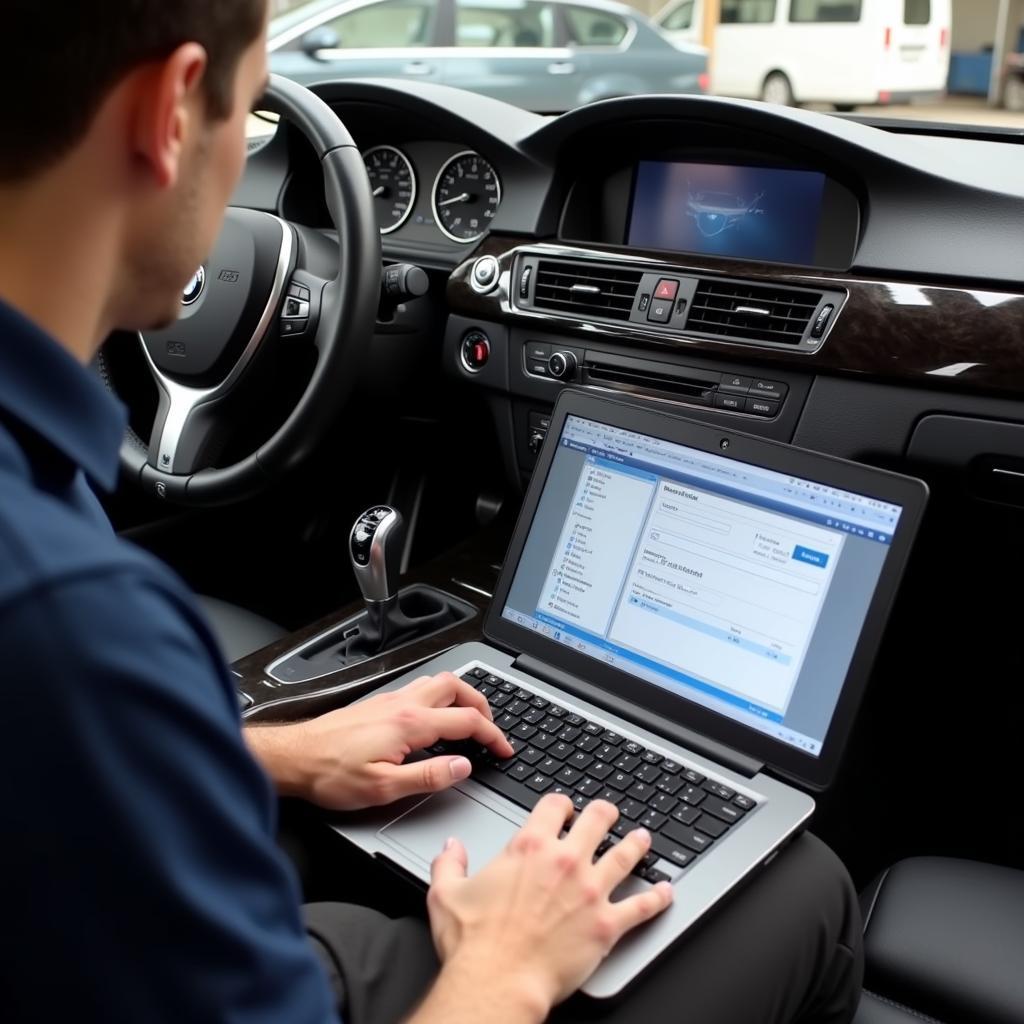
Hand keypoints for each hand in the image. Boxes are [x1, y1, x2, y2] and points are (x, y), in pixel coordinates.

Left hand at [244, 671, 513, 809]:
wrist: (294, 758)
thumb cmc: (331, 774)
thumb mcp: (384, 787)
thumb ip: (429, 776)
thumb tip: (462, 767)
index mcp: (410, 723)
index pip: (467, 721)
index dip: (493, 735)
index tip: (504, 749)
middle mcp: (402, 704)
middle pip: (457, 687)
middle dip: (483, 704)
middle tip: (492, 728)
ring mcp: (390, 700)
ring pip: (438, 682)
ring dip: (462, 696)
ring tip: (471, 719)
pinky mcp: (378, 704)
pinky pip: (420, 689)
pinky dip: (440, 698)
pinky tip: (436, 718)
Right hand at [420, 795, 673, 1018]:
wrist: (497, 980)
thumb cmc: (474, 942)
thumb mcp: (446, 893)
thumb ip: (449, 863)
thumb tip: (451, 848)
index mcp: (529, 847)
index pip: (554, 806)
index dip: (561, 803)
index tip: (564, 808)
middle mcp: (565, 861)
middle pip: (597, 820)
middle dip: (605, 813)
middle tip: (609, 813)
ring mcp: (591, 891)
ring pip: (624, 856)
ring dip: (636, 844)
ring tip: (643, 838)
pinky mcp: (607, 924)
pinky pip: (641, 906)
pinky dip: (657, 898)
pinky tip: (666, 891)